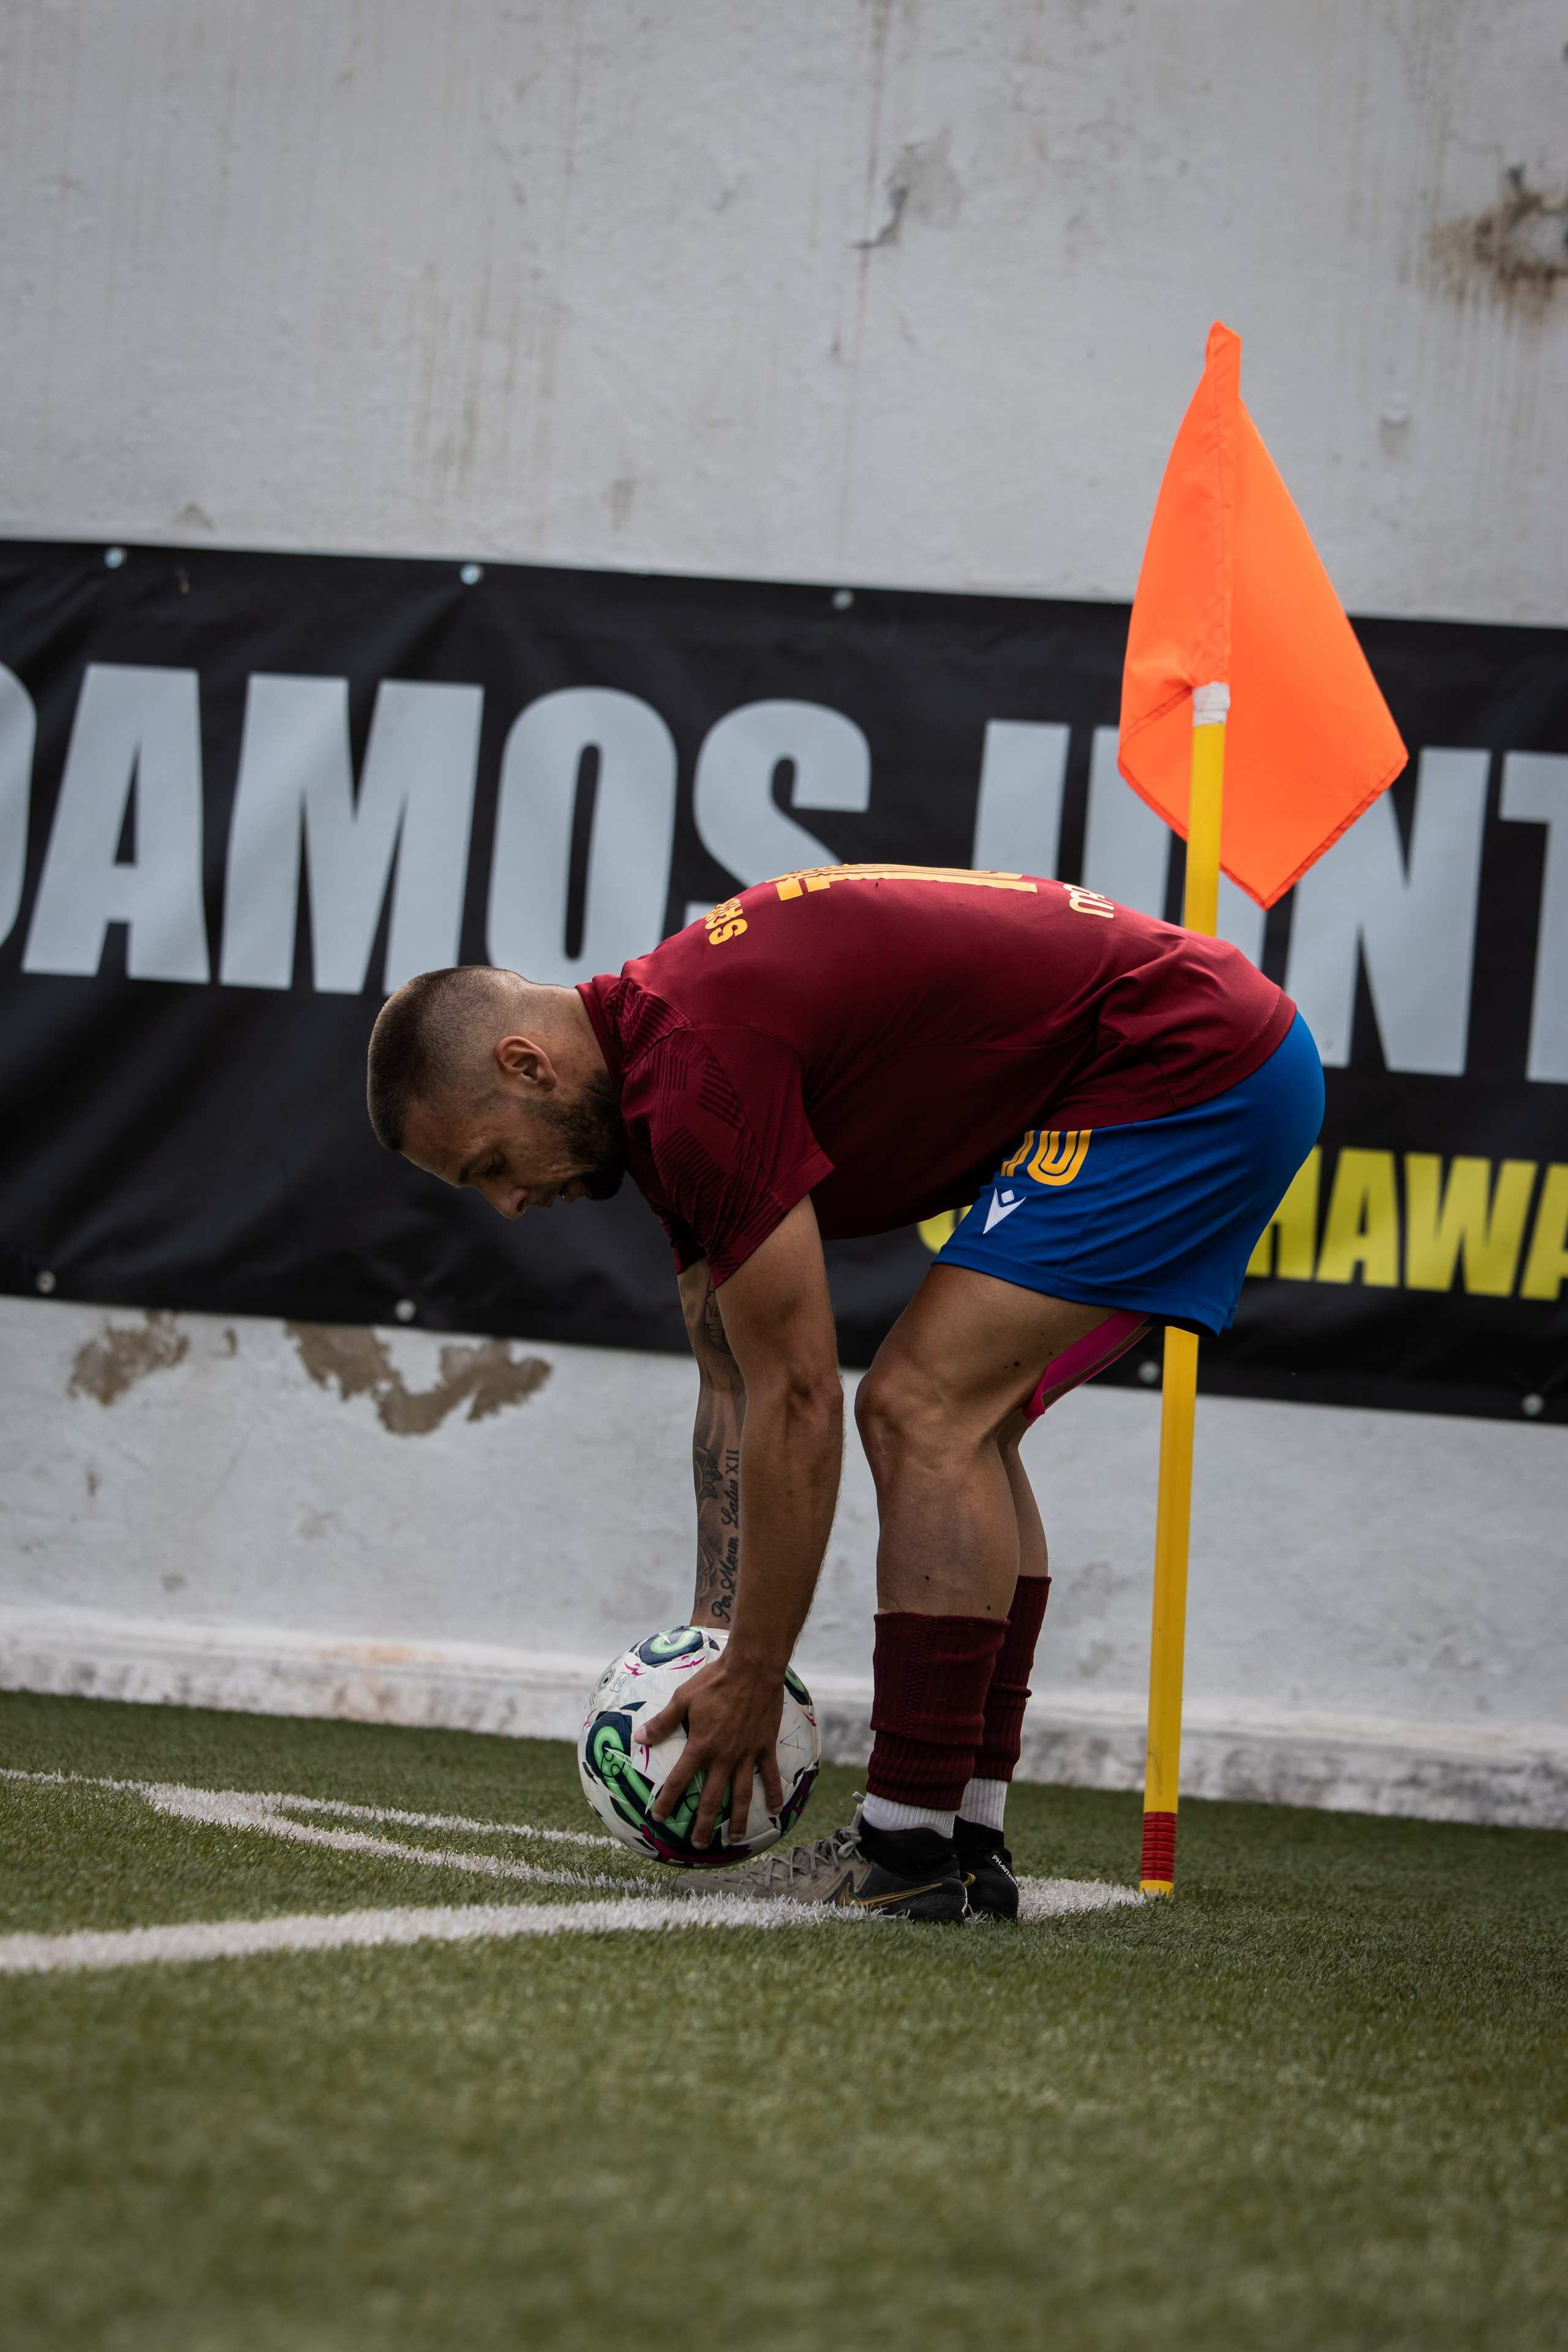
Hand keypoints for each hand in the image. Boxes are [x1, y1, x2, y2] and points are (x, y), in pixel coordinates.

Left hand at [641, 1650, 785, 1850]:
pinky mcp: (765, 1746)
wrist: (752, 1668)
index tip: (659, 1818)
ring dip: (736, 1819)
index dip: (667, 1801)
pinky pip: (770, 1775)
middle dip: (702, 1823)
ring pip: (741, 1794)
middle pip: (711, 1798)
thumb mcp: (682, 1698)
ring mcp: (747, 1754)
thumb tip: (639, 1738)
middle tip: (697, 1844)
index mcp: (701, 1746)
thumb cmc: (714, 1680)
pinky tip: (775, 1811)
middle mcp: (724, 1757)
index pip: (679, 1780)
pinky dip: (773, 1793)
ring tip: (733, 1838)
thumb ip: (662, 1722)